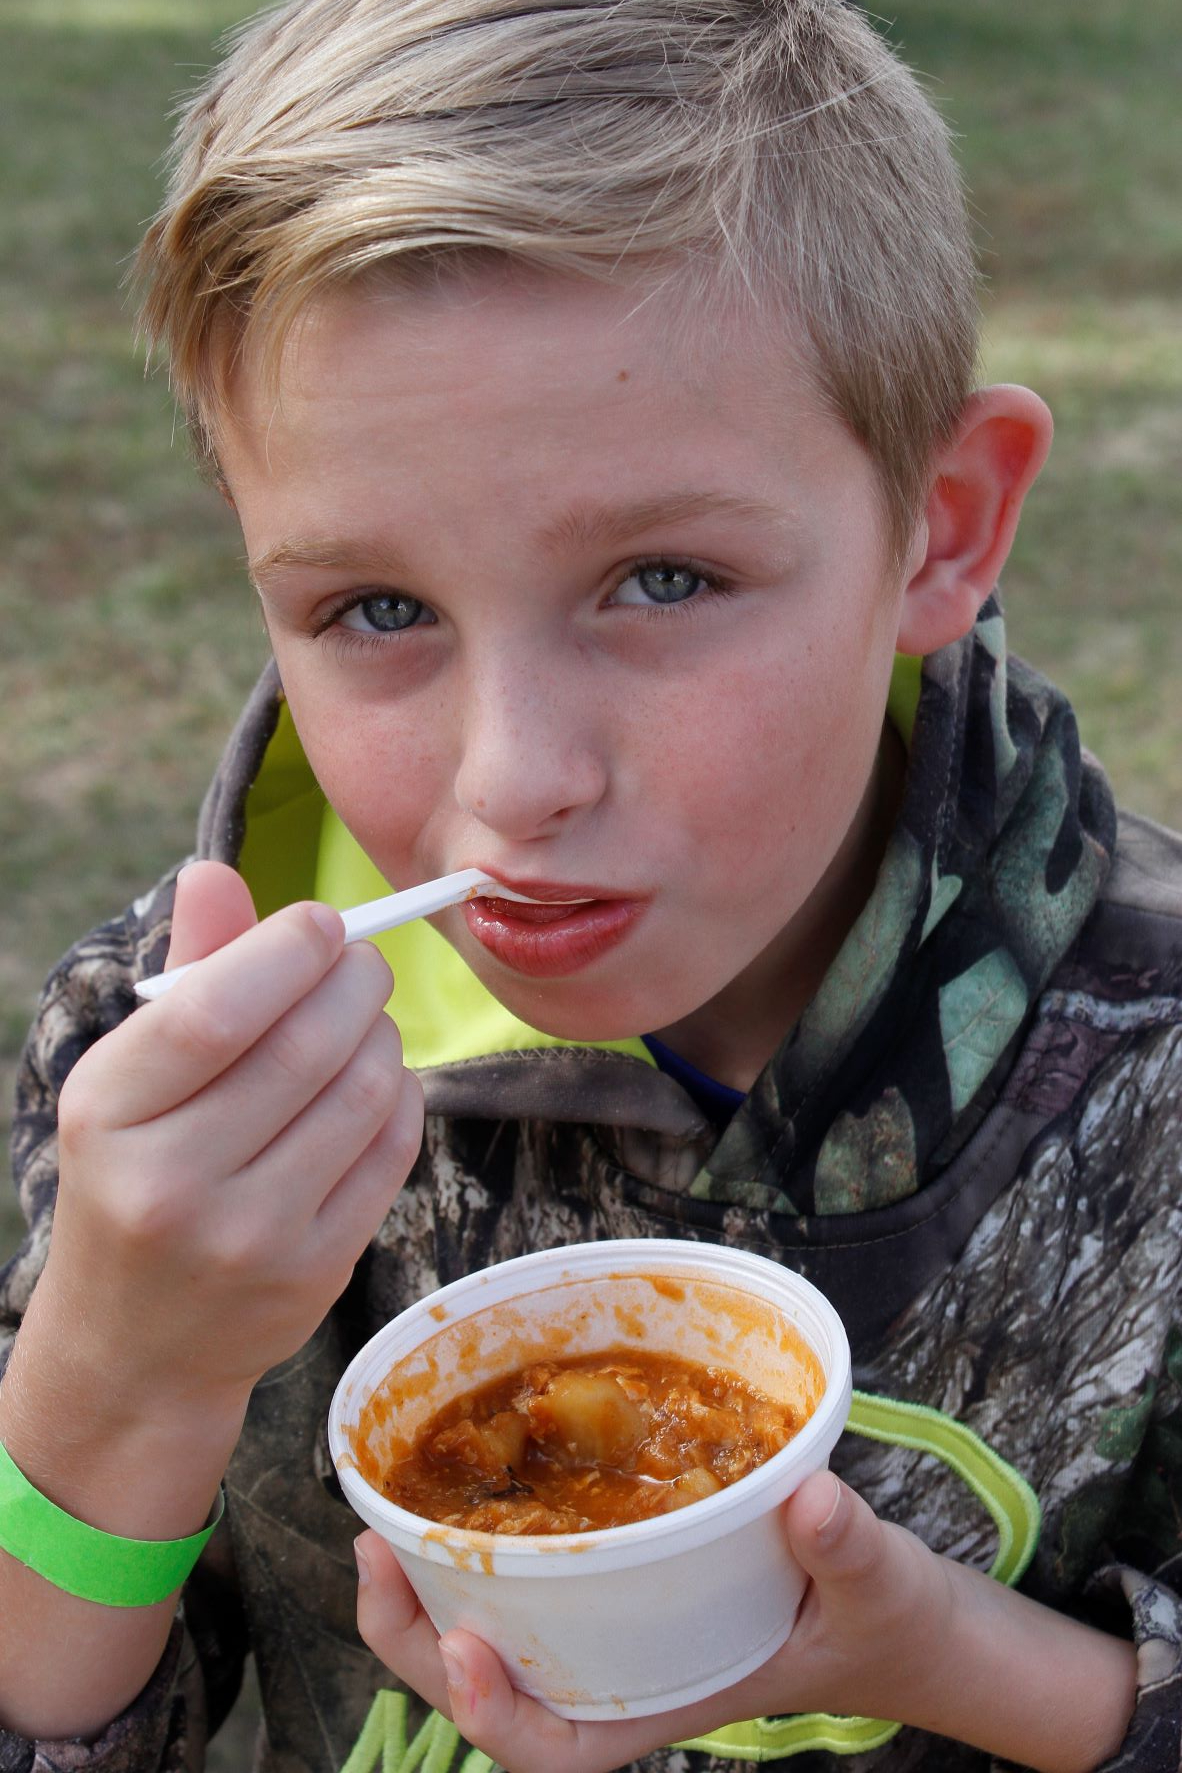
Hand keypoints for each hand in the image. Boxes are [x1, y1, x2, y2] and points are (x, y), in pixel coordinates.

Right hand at [39, 860, 423, 1420]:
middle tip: (362, 961)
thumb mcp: (127, 1083)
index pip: (212, 1011)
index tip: (321, 923)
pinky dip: (402, 1096)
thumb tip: (215, 871)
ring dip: (383, 1034)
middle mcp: (172, 1182)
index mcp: (107, 1115)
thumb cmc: (134, 1179)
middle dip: (355, 981)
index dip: (287, 949)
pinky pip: (392, 1150)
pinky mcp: (316, 1270)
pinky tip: (377, 1084)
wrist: (136, 1346)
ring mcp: (250, 1236)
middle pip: (303, 1046)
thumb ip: (184, 976)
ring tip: (364, 1021)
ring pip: (363, 1093)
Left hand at [353, 1471, 955, 1772]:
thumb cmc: (887, 1624)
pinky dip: (484, 1551)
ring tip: (382, 1525)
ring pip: (496, 1641)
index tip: (462, 1652)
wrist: (902, 1623)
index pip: (560, 1751)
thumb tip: (815, 1498)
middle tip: (373, 1551)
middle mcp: (625, 1675)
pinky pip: (532, 1586)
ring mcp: (616, 1634)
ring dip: (429, 1595)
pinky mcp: (621, 1584)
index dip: (494, 1719)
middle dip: (416, 1641)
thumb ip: (851, 1550)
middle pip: (494, 1695)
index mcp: (670, 1701)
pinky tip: (464, 1494)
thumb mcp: (880, 1588)